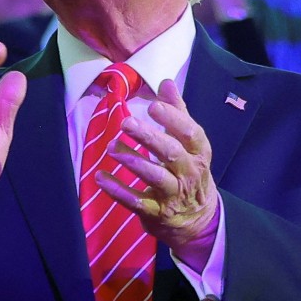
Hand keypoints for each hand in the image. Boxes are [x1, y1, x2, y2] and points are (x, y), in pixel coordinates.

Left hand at [102, 79, 219, 271]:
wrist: (198, 219)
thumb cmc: (189, 171)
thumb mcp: (190, 143)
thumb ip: (178, 112)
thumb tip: (166, 82)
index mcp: (199, 152)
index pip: (191, 133)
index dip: (174, 119)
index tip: (154, 105)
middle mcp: (189, 173)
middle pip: (171, 153)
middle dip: (149, 137)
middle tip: (126, 123)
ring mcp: (173, 194)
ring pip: (155, 177)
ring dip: (133, 161)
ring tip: (112, 147)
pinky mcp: (156, 212)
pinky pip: (136, 201)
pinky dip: (118, 190)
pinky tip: (101, 177)